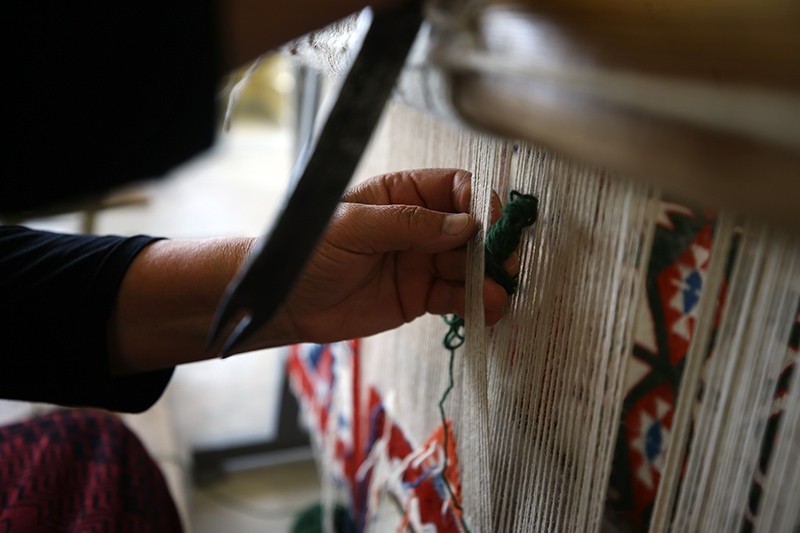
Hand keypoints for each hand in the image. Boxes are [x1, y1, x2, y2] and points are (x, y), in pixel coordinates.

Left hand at [265, 168, 512, 345]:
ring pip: (469, 266)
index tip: (494, 224)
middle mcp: (419, 225)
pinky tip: (487, 309)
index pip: (456, 187)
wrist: (285, 303)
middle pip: (471, 229)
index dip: (481, 202)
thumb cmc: (308, 253)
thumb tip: (465, 224)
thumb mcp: (352, 228)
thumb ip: (408, 224)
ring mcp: (422, 262)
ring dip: (487, 279)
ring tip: (496, 295)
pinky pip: (456, 296)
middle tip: (504, 263)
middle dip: (491, 245)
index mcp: (402, 194)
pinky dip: (474, 303)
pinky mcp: (420, 296)